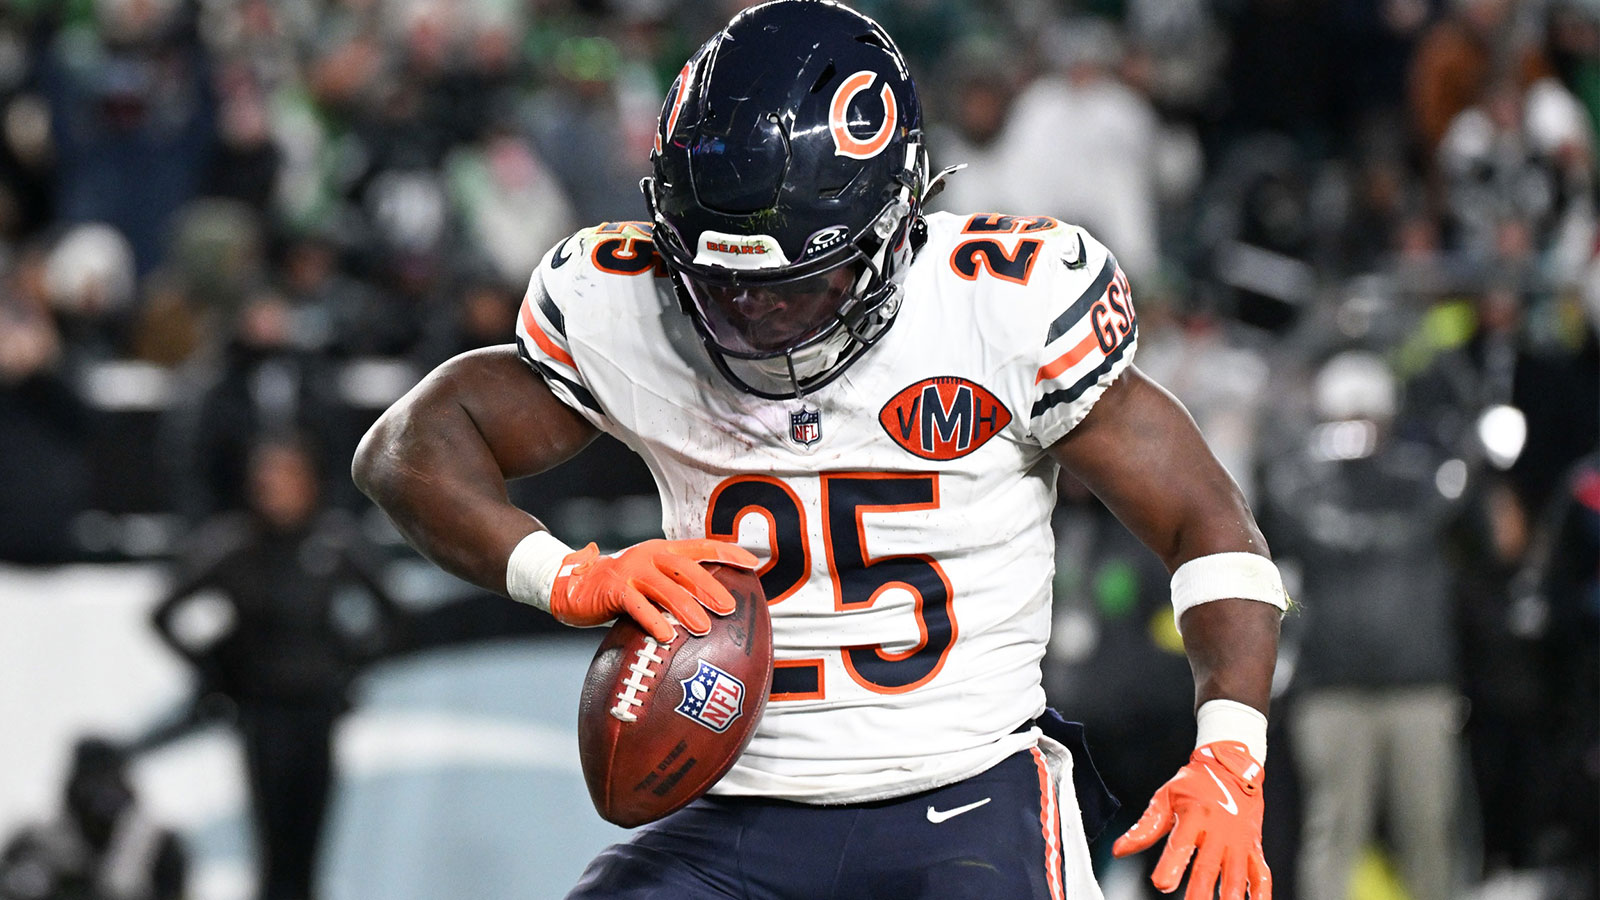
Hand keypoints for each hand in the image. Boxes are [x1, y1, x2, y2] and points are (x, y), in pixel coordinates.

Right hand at [549, 538, 758, 641]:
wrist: (572, 585)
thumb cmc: (619, 589)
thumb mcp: (650, 580)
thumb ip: (674, 586)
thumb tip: (712, 606)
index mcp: (663, 550)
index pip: (702, 547)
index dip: (728, 552)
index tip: (753, 564)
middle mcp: (650, 555)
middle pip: (687, 569)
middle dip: (711, 587)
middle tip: (730, 607)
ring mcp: (631, 571)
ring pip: (665, 588)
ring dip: (686, 608)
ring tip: (703, 628)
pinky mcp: (614, 589)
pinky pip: (637, 606)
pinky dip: (653, 621)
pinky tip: (666, 637)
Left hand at [1112, 741, 1269, 899]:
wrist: (1231, 767)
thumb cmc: (1195, 784)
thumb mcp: (1165, 798)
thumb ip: (1144, 828)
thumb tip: (1119, 850)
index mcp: (1195, 815)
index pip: (1181, 843)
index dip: (1171, 865)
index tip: (1161, 883)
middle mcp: (1219, 830)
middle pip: (1208, 866)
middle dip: (1198, 892)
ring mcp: (1238, 840)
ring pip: (1235, 875)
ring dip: (1229, 897)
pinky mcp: (1253, 848)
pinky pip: (1261, 875)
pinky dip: (1261, 894)